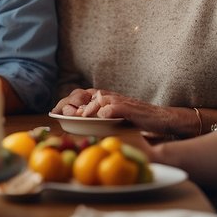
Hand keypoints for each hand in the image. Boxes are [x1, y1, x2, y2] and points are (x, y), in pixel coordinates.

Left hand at [63, 90, 190, 136]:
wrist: (161, 119)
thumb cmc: (136, 120)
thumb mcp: (113, 117)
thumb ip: (97, 117)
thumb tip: (77, 122)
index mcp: (103, 97)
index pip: (79, 95)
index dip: (66, 102)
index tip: (55, 112)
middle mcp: (109, 95)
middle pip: (84, 94)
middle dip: (71, 104)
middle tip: (61, 114)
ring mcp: (119, 100)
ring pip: (97, 99)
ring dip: (86, 108)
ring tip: (78, 117)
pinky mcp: (129, 108)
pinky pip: (113, 107)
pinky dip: (105, 111)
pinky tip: (100, 118)